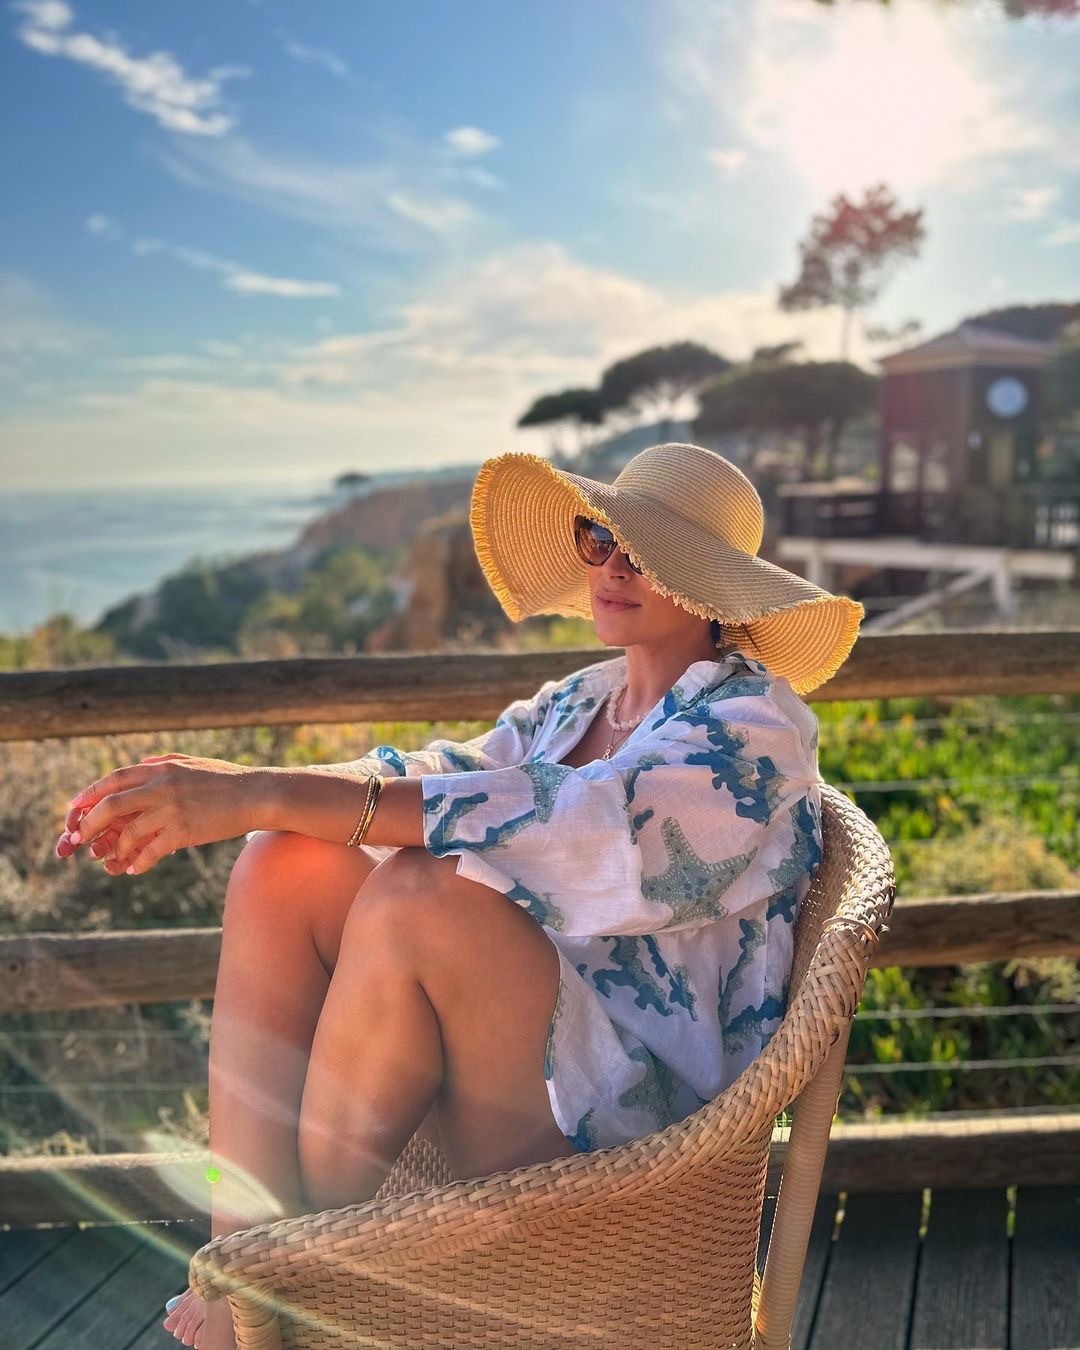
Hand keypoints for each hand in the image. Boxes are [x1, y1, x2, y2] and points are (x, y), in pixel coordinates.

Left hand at [56, 752, 265, 875]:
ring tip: (113, 859)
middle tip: (79, 839)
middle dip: (89, 825)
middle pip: (111, 806)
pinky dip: (139, 862)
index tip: (74, 809)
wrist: (256, 795)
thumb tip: (140, 766)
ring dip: (116, 849)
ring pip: (129, 833)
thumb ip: (163, 763)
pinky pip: (151, 851)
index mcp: (160, 769)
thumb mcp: (192, 763)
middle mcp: (161, 787)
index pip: (113, 780)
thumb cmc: (226, 780)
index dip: (89, 795)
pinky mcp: (184, 831)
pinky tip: (135, 869)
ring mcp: (171, 810)